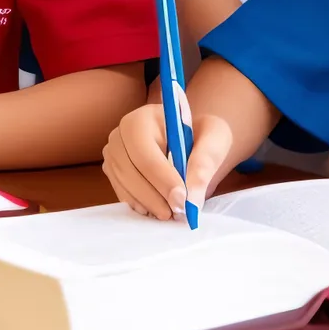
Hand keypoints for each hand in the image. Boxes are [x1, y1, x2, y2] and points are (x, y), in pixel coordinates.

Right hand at [102, 102, 232, 219]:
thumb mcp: (214, 139)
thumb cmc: (202, 136)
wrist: (192, 143)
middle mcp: (122, 132)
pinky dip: (141, 206)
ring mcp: (114, 153)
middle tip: (178, 212)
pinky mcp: (114, 172)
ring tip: (172, 212)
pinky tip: (159, 209)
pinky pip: (122, 194)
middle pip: (128, 169)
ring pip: (124, 185)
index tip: (182, 198)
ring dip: (148, 204)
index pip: (143, 149)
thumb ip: (204, 164)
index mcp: (144, 116)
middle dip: (154, 195)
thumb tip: (191, 201)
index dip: (161, 177)